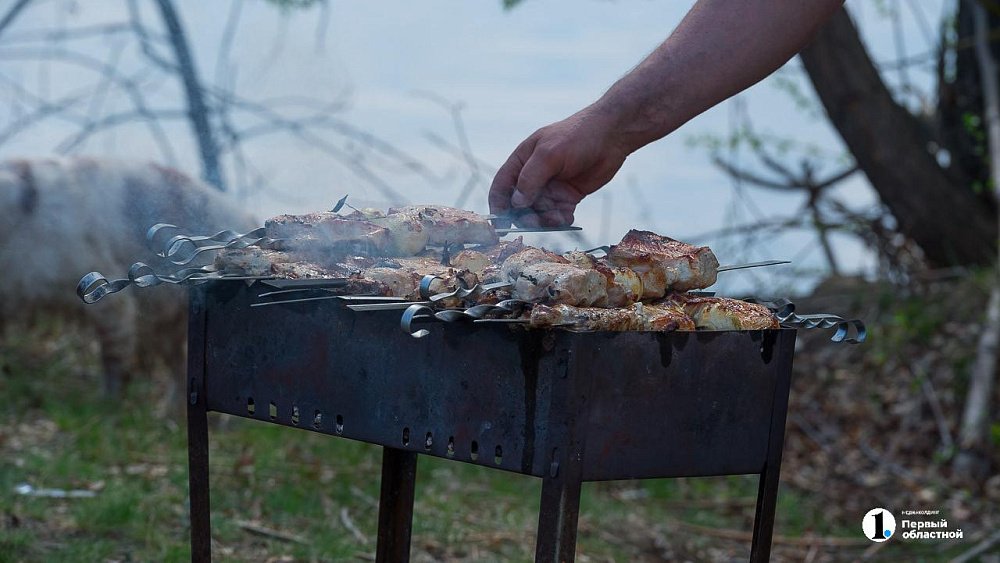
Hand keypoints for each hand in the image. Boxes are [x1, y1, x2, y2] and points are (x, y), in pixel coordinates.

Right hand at [489, 107, 628, 226]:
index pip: (502, 187)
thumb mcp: (549, 154)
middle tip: (534, 223)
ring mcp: (551, 187)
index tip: (501, 224)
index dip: (498, 206)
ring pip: (540, 213)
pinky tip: (568, 216)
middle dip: (525, 216)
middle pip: (520, 205)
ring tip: (559, 215)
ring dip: (546, 219)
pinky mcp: (568, 196)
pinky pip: (558, 215)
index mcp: (522, 161)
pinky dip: (561, 219)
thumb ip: (530, 178)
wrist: (611, 136)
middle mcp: (534, 176)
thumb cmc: (577, 137)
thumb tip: (516, 203)